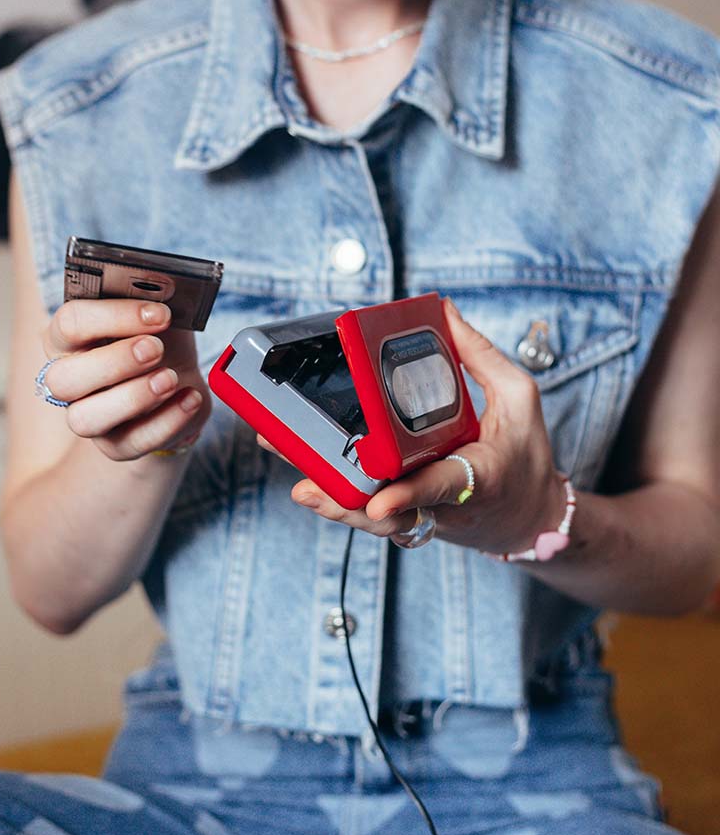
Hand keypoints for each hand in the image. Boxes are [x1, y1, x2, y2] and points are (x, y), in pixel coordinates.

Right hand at [40, 299, 210, 460]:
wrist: (181, 381)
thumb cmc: (161, 339)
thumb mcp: (158, 315)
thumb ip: (154, 301)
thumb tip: (165, 288)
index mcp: (69, 338)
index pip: (69, 323)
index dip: (112, 317)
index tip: (157, 313)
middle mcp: (68, 380)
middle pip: (63, 379)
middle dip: (114, 361)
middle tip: (156, 348)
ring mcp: (88, 416)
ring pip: (84, 420)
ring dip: (132, 398)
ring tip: (170, 378)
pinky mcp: (115, 445)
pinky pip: (131, 443)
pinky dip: (166, 422)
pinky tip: (190, 398)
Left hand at [268, 299, 564, 553]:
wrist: (532, 518)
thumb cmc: (526, 455)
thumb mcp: (519, 398)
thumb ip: (481, 355)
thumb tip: (444, 311)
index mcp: (479, 475)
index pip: (441, 486)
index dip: (409, 495)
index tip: (379, 501)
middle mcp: (447, 504)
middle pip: (392, 515)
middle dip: (346, 504)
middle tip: (305, 487)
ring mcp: (427, 516)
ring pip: (376, 523)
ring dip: (336, 506)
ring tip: (300, 486)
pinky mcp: (413, 518)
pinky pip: (375, 517)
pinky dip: (344, 506)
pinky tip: (312, 485)